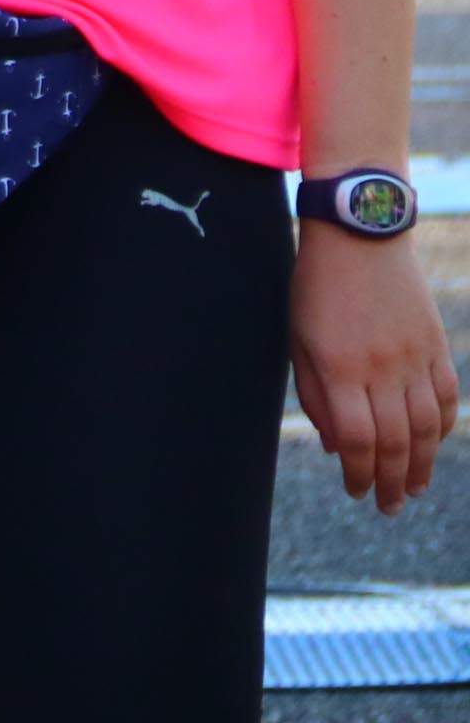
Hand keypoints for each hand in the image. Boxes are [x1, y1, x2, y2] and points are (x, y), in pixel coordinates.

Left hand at [292, 223, 460, 512]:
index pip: (357, 439)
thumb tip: (336, 447)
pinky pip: (446, 399)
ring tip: (412, 491)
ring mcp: (414, 358)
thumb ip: (314, 394)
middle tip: (387, 507)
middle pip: (395, 442)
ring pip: (426, 428)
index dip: (359, 473)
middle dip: (391, 482)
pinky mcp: (436, 347)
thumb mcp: (298, 338)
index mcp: (339, 367)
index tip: (355, 491)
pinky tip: (431, 447)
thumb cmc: (317, 288)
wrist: (361, 236)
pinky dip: (441, 429)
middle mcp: (381, 368)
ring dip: (421, 466)